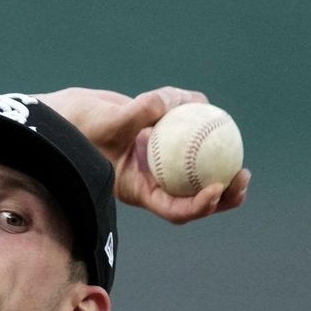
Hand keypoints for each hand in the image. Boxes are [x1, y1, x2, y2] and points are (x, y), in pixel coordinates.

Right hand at [42, 86, 250, 223]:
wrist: (67, 115)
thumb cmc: (75, 126)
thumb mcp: (102, 123)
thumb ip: (133, 114)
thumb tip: (164, 102)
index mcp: (140, 189)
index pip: (174, 207)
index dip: (198, 205)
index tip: (215, 189)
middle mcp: (154, 177)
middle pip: (195, 194)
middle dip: (224, 193)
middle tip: (242, 176)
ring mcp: (160, 157)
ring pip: (197, 163)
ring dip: (219, 156)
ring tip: (231, 133)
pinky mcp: (162, 134)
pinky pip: (187, 128)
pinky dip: (196, 114)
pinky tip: (201, 102)